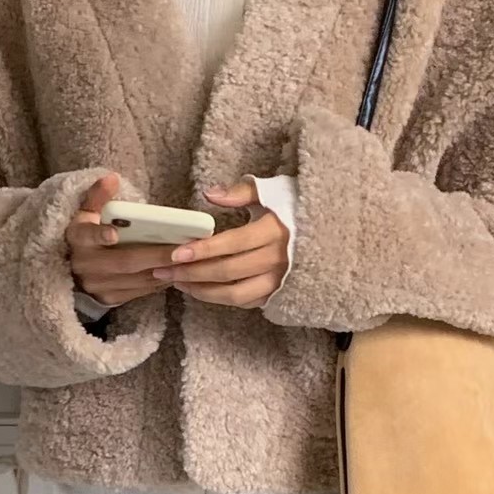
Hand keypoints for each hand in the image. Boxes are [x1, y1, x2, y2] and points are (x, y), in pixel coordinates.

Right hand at [65, 174, 175, 306]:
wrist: (72, 274)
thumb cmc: (86, 238)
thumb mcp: (85, 215)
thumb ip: (97, 197)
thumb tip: (112, 178)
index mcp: (78, 239)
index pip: (87, 236)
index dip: (100, 235)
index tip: (114, 233)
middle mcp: (85, 265)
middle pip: (124, 262)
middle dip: (155, 256)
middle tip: (182, 250)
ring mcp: (97, 285)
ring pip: (136, 279)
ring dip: (163, 270)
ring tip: (186, 260)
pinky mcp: (109, 300)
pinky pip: (139, 292)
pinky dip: (159, 282)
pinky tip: (175, 272)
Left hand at [151, 179, 288, 307]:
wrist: (329, 233)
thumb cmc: (293, 208)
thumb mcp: (271, 191)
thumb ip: (240, 191)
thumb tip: (209, 194)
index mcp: (274, 231)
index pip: (232, 244)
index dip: (203, 250)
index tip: (177, 253)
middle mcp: (277, 260)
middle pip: (227, 272)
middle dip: (192, 272)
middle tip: (164, 270)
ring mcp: (279, 281)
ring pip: (234, 294)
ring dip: (202, 291)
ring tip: (178, 282)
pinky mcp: (278, 295)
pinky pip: (244, 302)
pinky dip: (219, 298)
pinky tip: (200, 289)